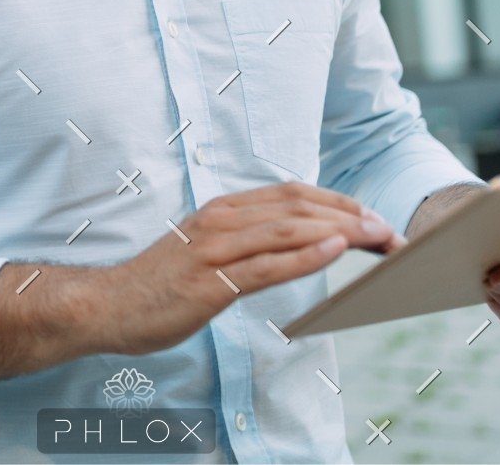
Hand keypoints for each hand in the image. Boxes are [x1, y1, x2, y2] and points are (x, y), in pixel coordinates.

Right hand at [103, 181, 401, 354]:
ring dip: (340, 231)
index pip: (292, 195)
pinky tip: (334, 252)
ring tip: (377, 238)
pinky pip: (265, 265)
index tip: (374, 217)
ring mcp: (214, 249)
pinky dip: (305, 255)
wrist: (107, 304)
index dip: (339, 202)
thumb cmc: (160, 283)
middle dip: (351, 215)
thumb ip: (248, 241)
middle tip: (392, 231)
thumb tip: (297, 240)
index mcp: (223, 210)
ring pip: (288, 229)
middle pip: (298, 207)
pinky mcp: (210, 282)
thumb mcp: (208, 250)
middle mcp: (221, 220)